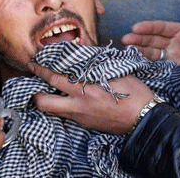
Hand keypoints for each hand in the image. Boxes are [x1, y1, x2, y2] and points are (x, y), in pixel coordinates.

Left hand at [29, 62, 153, 134]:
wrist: (145, 119)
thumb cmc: (134, 94)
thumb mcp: (117, 73)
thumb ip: (98, 65)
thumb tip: (85, 55)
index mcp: (87, 90)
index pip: (55, 79)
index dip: (41, 71)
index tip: (34, 63)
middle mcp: (80, 106)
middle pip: (45, 103)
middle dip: (35, 92)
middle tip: (34, 81)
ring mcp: (82, 118)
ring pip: (54, 112)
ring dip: (48, 100)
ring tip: (47, 89)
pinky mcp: (87, 125)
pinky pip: (67, 115)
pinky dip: (62, 106)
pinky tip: (67, 98)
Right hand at [122, 3, 179, 74]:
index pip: (162, 27)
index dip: (148, 27)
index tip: (135, 28)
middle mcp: (176, 43)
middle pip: (153, 40)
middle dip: (138, 39)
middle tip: (125, 40)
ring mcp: (175, 57)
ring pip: (153, 53)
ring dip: (140, 52)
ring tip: (127, 52)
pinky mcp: (177, 71)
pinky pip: (160, 67)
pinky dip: (148, 66)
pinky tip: (138, 65)